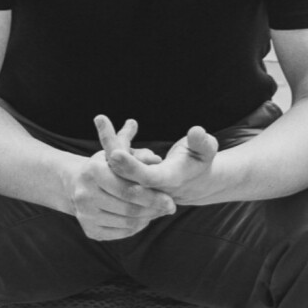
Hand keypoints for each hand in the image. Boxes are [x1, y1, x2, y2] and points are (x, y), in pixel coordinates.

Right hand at [69, 117, 174, 239]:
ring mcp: (85, 215)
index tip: (171, 200)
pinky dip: (137, 227)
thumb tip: (157, 160)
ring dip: (148, 218)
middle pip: (129, 209)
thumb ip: (140, 155)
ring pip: (127, 223)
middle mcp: (84, 194)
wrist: (78, 184)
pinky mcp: (90, 230)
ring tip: (159, 211)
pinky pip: (121, 233)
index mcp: (93, 171)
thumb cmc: (108, 165)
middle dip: (154, 209)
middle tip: (170, 208)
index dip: (153, 196)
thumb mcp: (122, 153)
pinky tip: (144, 218)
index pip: (128, 189)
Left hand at [101, 117, 219, 204]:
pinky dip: (115, 144)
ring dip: (111, 143)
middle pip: (123, 173)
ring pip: (116, 168)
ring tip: (109, 120)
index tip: (116, 152)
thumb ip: (202, 142)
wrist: (195, 182)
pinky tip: (119, 125)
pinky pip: (116, 164)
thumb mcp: (206, 150)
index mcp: (170, 181)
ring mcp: (139, 186)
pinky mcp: (131, 181)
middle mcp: (150, 187)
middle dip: (112, 147)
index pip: (147, 178)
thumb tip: (196, 131)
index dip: (132, 167)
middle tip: (101, 119)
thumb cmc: (201, 160)